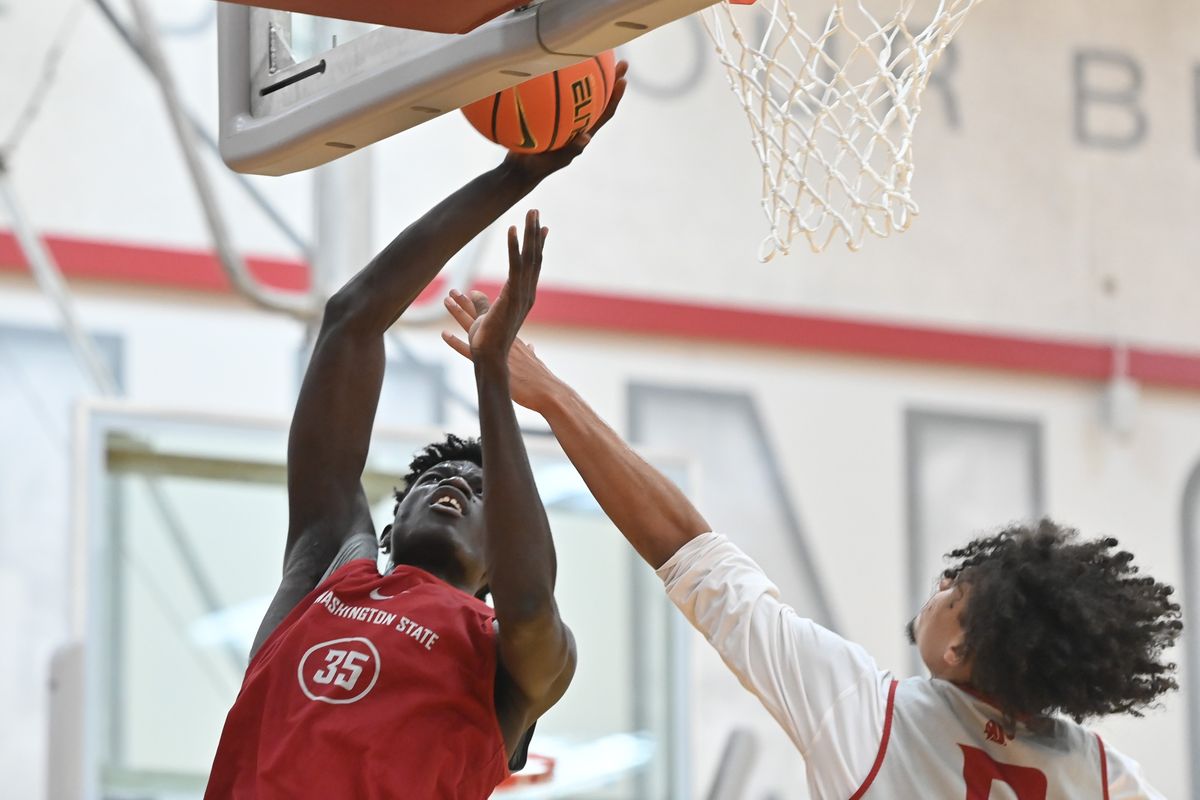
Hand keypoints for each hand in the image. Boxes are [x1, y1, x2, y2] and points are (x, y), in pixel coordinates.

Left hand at [442, 287, 562, 412]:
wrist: (545, 389)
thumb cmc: (541, 379)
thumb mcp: (535, 360)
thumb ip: (530, 353)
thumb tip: (531, 347)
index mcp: (511, 337)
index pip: (494, 316)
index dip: (482, 305)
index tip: (472, 293)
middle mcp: (502, 337)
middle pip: (481, 315)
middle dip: (467, 303)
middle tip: (453, 291)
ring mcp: (495, 349)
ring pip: (472, 327)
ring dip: (459, 313)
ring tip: (446, 300)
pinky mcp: (490, 362)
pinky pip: (468, 350)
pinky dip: (455, 342)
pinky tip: (444, 334)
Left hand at [456, 209, 546, 364]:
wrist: (500, 365)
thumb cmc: (497, 350)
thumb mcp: (488, 325)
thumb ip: (484, 308)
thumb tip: (481, 303)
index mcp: (522, 299)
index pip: (532, 267)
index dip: (536, 247)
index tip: (539, 228)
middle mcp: (526, 295)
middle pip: (532, 258)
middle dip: (534, 234)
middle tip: (535, 211)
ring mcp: (521, 296)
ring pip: (527, 260)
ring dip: (529, 234)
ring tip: (529, 213)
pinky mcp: (512, 298)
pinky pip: (515, 268)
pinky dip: (514, 248)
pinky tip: (512, 231)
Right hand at [505, 61, 628, 178]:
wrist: (518, 169)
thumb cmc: (536, 167)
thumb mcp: (552, 160)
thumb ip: (569, 151)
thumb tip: (587, 138)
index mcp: (582, 133)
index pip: (604, 113)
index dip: (615, 97)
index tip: (623, 80)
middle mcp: (577, 123)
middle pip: (598, 98)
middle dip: (610, 80)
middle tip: (619, 62)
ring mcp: (564, 118)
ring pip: (579, 94)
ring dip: (589, 76)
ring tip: (594, 56)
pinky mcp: (548, 115)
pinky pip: (555, 94)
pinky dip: (558, 81)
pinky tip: (551, 65)